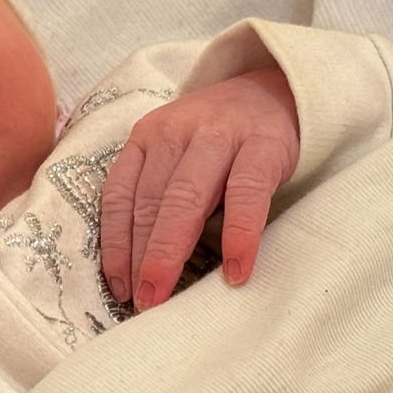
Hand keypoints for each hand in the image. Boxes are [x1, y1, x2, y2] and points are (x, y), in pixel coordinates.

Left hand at [99, 67, 298, 310]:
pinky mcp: (262, 145)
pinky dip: (238, 234)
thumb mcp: (177, 155)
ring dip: (171, 250)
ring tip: (165, 293)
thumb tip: (137, 267)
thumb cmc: (220, 139)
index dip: (115, 245)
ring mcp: (219, 135)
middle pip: (150, 201)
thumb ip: (157, 193)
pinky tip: (235, 269)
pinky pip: (245, 194)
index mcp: (147, 137)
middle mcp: (176, 132)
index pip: (119, 195)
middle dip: (140, 256)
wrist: (277, 91)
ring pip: (186, 197)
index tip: (118, 286)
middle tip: (140, 301)